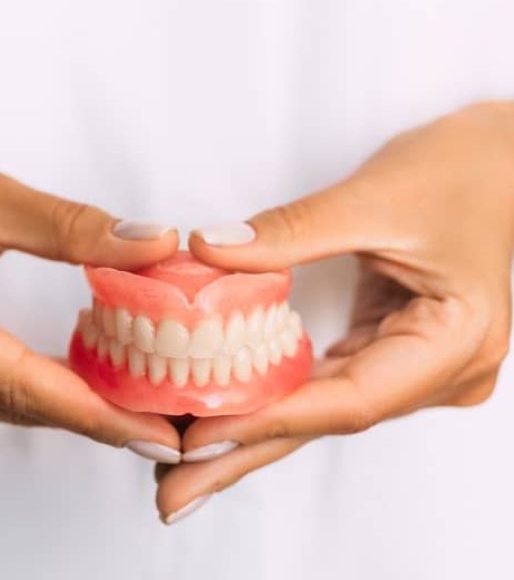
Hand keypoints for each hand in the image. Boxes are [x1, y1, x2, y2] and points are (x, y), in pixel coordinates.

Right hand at [0, 119, 180, 460]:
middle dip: (89, 414)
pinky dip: (16, 391)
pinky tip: (57, 381)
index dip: (92, 411)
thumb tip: (153, 245)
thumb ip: (64, 225)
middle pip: (3, 403)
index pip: (11, 380)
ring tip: (126, 400)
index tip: (158, 431)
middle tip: (161, 420)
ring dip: (55, 404)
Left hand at [156, 101, 513, 521]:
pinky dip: (274, 396)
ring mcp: (415, 365)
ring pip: (320, 407)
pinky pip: (324, 382)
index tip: (196, 436)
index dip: (268, 418)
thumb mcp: (371, 198)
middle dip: (245, 453)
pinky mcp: (391, 348)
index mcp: (454, 341)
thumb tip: (209, 250)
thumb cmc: (455, 172)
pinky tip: (228, 411)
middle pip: (327, 419)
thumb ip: (288, 231)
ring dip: (252, 431)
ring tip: (186, 461)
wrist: (494, 163)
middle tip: (174, 492)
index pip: (349, 398)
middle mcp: (439, 371)